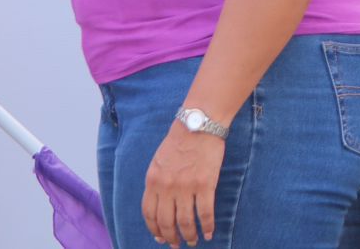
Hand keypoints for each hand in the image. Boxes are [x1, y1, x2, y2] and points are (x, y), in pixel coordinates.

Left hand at [143, 122, 224, 246]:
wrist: (200, 123)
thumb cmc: (181, 139)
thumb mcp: (159, 161)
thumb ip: (157, 181)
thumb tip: (161, 201)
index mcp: (153, 181)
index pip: (149, 213)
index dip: (154, 228)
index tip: (160, 237)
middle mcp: (167, 187)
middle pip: (167, 221)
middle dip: (171, 237)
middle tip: (177, 245)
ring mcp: (186, 187)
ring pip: (186, 221)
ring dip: (190, 235)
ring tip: (194, 241)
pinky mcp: (205, 184)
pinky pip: (205, 212)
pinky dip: (208, 225)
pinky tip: (210, 232)